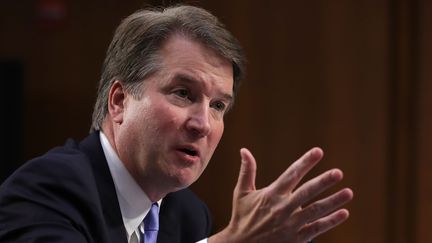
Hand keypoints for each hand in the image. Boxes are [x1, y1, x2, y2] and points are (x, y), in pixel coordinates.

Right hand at [209, 147, 352, 242]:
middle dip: (323, 182)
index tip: (318, 151)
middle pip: (307, 192)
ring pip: (316, 211)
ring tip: (349, 192)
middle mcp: (283, 208)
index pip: (292, 174)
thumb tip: (244, 150)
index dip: (306, 162)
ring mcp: (291, 224)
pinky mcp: (296, 239)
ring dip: (333, 201)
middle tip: (338, 173)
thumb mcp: (241, 193)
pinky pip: (317, 229)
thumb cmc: (242, 217)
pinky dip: (331, 222)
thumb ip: (247, 171)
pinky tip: (344, 213)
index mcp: (271, 195)